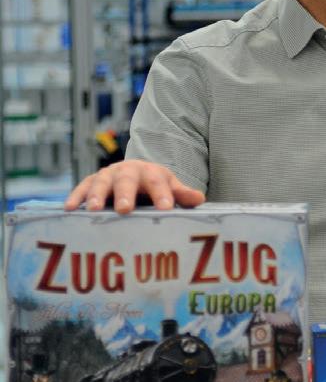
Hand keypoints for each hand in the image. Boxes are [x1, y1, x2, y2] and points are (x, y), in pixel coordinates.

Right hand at [64, 159, 204, 213]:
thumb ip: (182, 194)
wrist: (136, 173)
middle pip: (127, 180)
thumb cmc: (154, 185)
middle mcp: (129, 171)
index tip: (165, 209)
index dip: (162, 195)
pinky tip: (70, 208)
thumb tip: (199, 199)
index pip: (158, 182)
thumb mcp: (169, 186)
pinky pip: (82, 187)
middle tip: (124, 209)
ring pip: (102, 182)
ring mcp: (109, 175)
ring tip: (93, 209)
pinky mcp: (91, 181)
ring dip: (96, 195)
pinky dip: (76, 196)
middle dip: (125, 194)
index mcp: (152, 172)